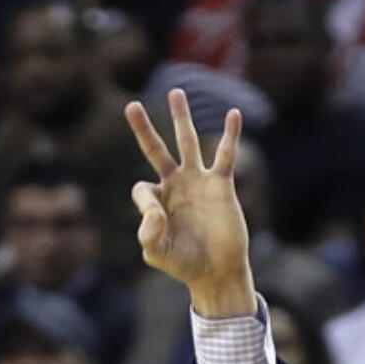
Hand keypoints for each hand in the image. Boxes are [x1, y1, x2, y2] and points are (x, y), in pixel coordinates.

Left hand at [124, 89, 255, 318]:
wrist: (216, 270)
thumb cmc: (184, 264)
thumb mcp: (158, 254)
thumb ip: (148, 234)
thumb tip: (154, 208)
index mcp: (156, 203)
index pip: (142, 190)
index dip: (146, 203)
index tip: (158, 221)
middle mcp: (174, 186)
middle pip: (156, 150)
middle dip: (143, 129)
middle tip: (131, 106)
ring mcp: (197, 181)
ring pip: (187, 143)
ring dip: (180, 119)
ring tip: (175, 93)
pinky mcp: (220, 183)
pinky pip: (224, 154)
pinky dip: (230, 135)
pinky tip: (233, 114)